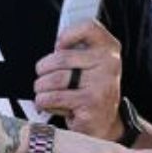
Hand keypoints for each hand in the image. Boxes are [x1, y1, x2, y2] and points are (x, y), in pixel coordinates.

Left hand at [34, 22, 122, 139]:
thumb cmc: (90, 91)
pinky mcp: (90, 104)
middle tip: (43, 77)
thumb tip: (56, 45)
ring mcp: (101, 85)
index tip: (59, 47)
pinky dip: (44, 102)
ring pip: (54, 79)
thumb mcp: (90, 65)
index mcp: (109, 49)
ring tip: (45, 93)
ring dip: (41, 88)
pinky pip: (53, 98)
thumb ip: (76, 50)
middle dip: (43, 69)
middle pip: (61, 58)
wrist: (105, 124)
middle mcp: (109, 64)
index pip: (89, 27)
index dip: (68, 35)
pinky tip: (51, 105)